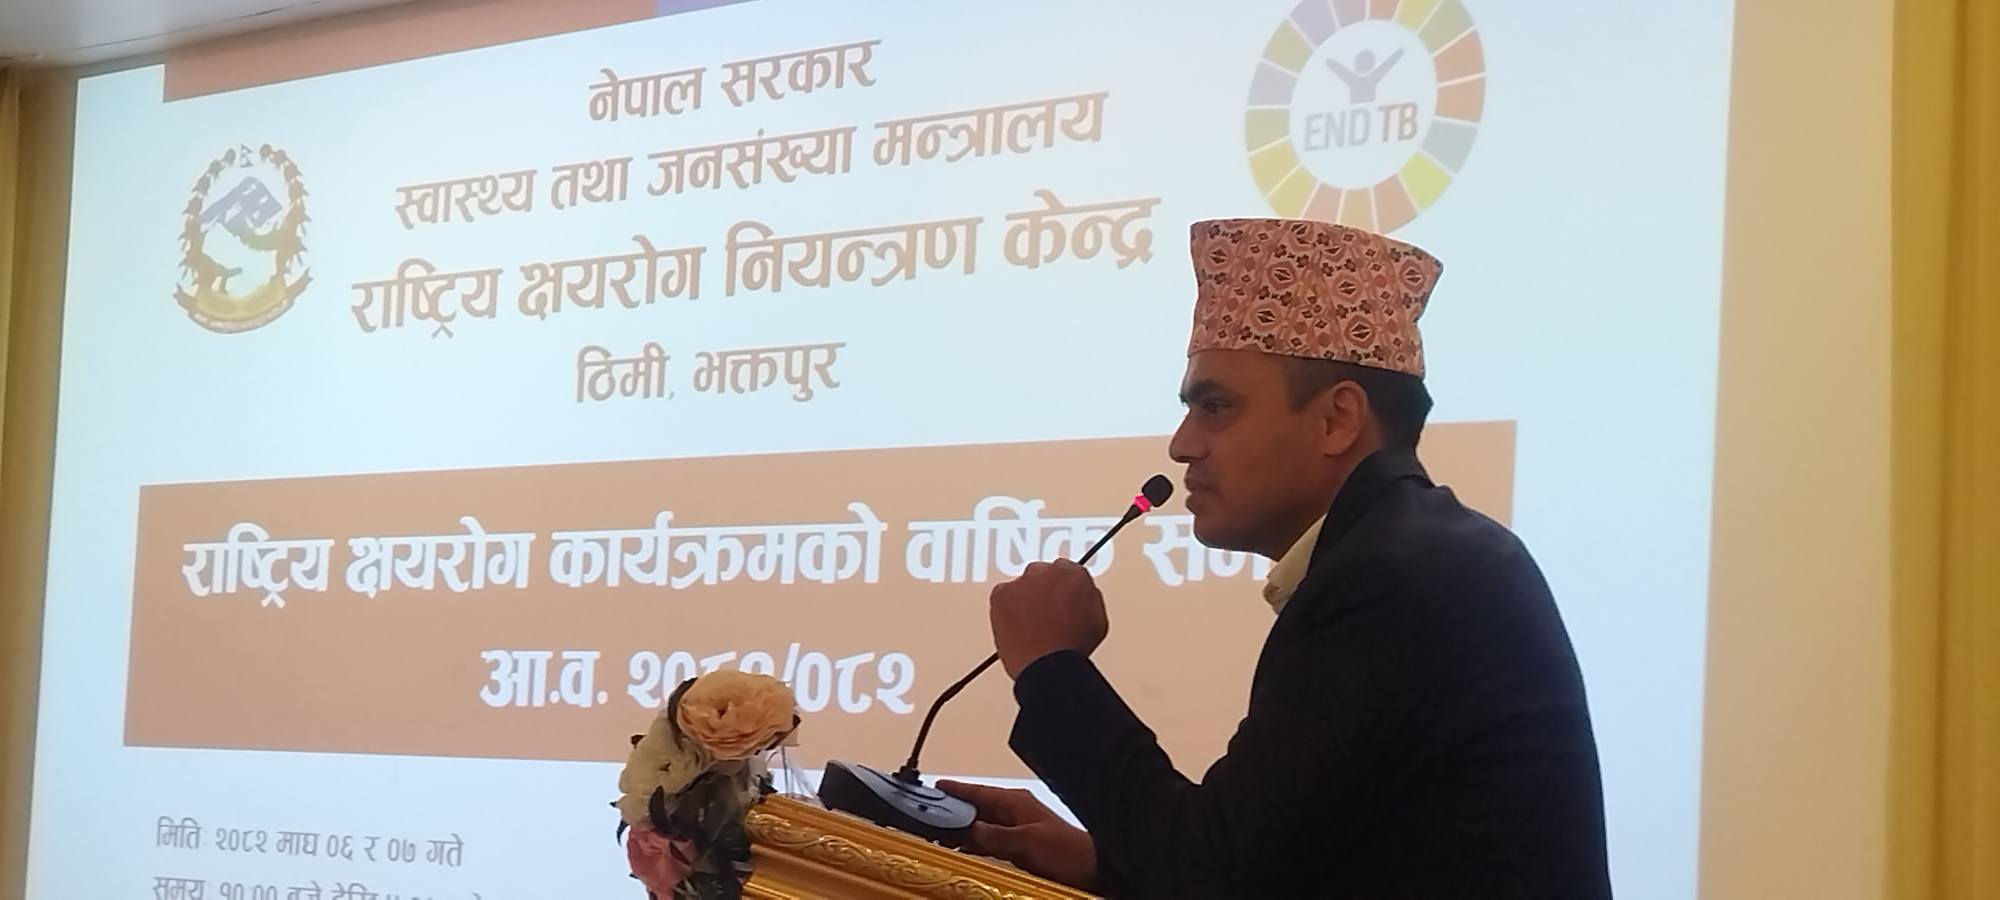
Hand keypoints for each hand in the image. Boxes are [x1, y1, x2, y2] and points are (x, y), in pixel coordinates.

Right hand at [938, 780, 1096, 890]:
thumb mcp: (1025, 841)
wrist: (1092, 869)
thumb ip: (993, 836)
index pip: (978, 791)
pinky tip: (964, 852)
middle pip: (976, 809)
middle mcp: (1014, 813)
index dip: (956, 789)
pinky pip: (990, 843)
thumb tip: (966, 831)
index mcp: (1015, 802)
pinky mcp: (1020, 848)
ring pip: (981, 827)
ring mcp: (1017, 830)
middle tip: (929, 813)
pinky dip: (975, 846)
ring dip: (963, 832)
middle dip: (953, 811)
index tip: (935, 786)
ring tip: (939, 835)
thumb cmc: (1067, 850)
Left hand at [988, 560, 1107, 679]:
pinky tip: (1016, 627)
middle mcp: (1048, 571)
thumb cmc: (1073, 648)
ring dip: (1024, 599)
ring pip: (1021, 586)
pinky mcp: (1001, 593)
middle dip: (1042, 591)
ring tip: (1029, 626)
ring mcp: (1023, 582)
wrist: (1048, 665)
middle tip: (1044, 614)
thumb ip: (1087, 598)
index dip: (1061, 589)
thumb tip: (1079, 596)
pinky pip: (1002, 596)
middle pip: (1041, 574)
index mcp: (1075, 574)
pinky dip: (1005, 608)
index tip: (1059, 599)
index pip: (1065, 571)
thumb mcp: (1097, 620)